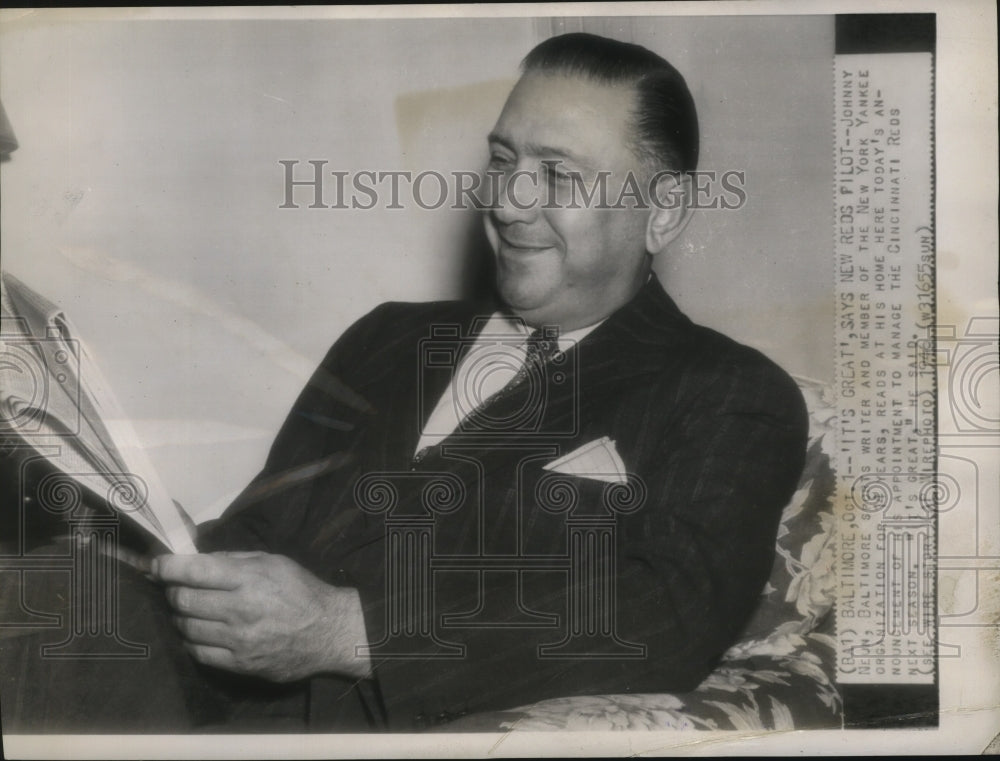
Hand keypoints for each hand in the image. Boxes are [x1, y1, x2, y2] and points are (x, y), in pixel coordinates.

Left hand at [152, 551, 371, 682]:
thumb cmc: (301, 591)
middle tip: (178, 588)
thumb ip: (234, 559)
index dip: (167, 566)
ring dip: (182, 616)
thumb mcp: (273, 562)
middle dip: (173, 591)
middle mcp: (240, 609)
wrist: (328, 632)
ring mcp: (238, 640)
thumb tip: (197, 560)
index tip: (157, 565)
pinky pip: (198, 653)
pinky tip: (201, 632)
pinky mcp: (239, 664)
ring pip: (187, 627)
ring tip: (191, 610)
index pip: (194, 571)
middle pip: (183, 600)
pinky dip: (192, 640)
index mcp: (249, 578)